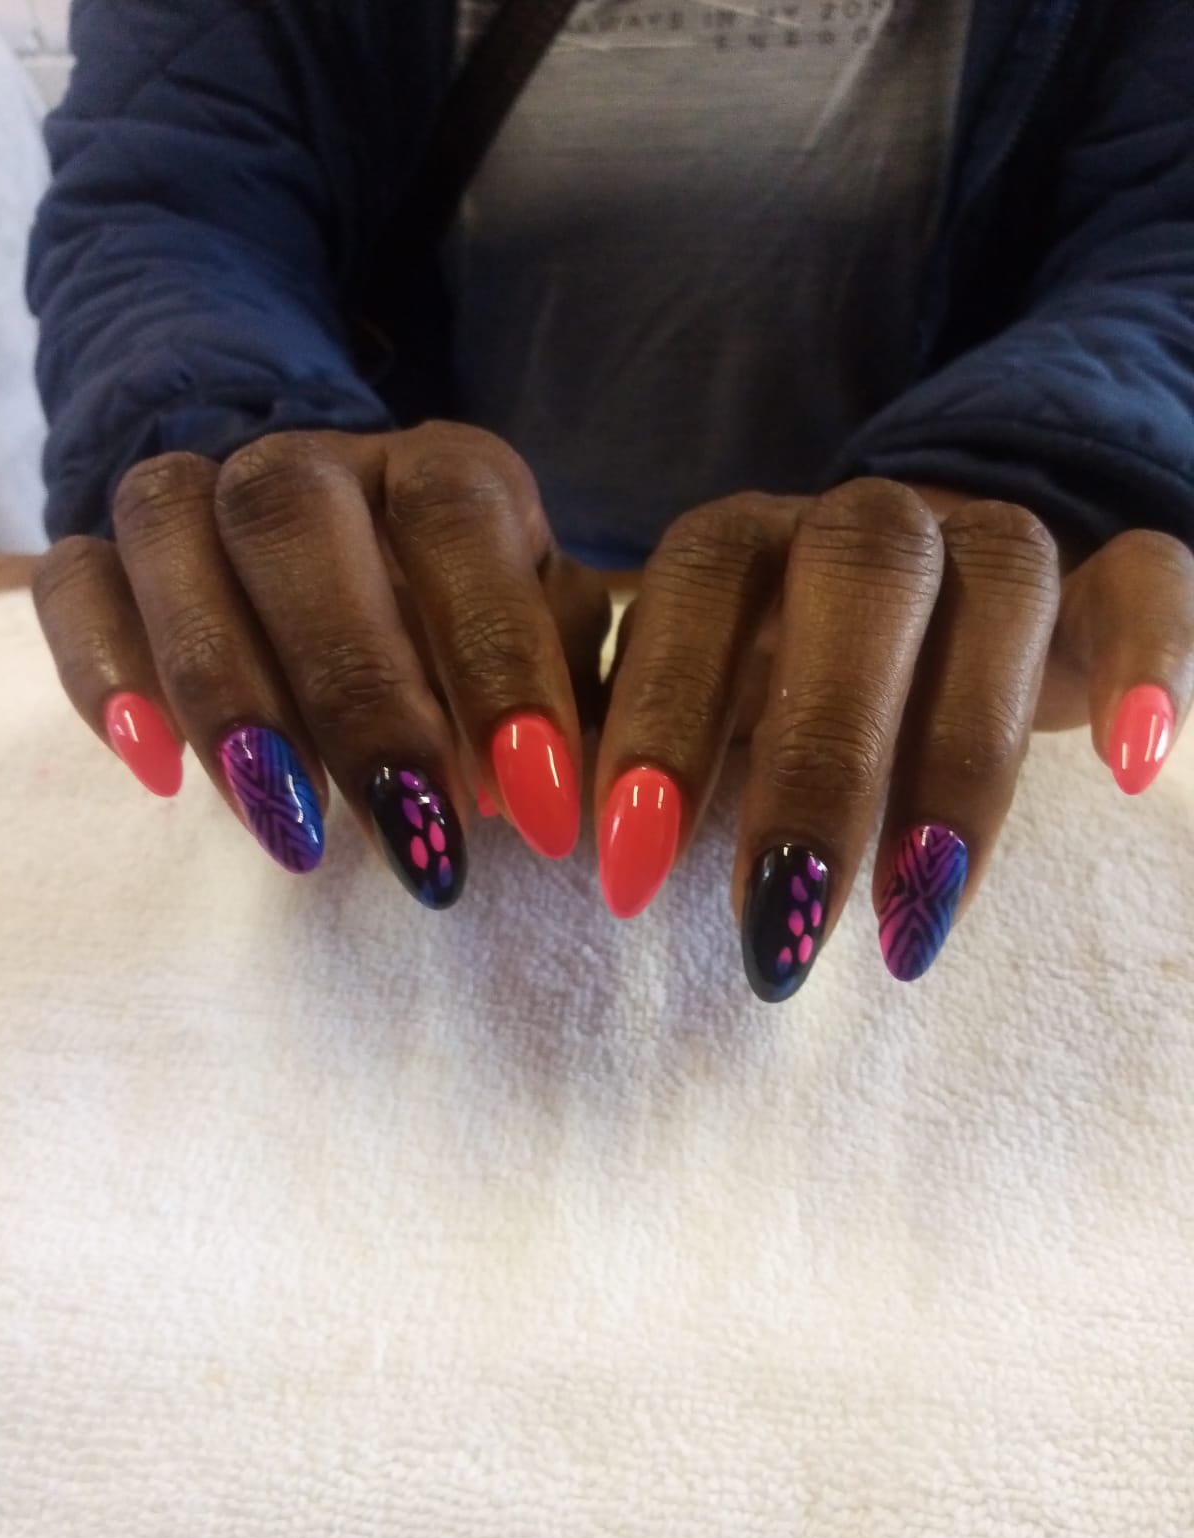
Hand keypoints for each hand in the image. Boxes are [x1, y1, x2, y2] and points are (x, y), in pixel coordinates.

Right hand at [32, 424, 609, 903]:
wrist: (359, 572)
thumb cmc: (473, 638)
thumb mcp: (542, 654)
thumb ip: (556, 702)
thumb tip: (556, 801)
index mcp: (443, 468)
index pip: (458, 520)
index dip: (497, 663)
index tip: (539, 812)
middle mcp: (316, 458)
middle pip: (295, 515)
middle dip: (356, 691)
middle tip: (411, 836)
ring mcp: (203, 493)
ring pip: (171, 526)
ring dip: (225, 686)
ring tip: (292, 827)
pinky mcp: (113, 553)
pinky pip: (77, 580)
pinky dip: (106, 670)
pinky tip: (158, 771)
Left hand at [596, 479, 1193, 996]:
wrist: (920, 620)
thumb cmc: (766, 705)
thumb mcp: (682, 721)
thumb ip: (606, 743)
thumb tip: (495, 813)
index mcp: (743, 544)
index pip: (692, 586)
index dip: (658, 718)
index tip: (620, 874)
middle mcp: (866, 525)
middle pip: (853, 582)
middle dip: (813, 761)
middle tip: (774, 927)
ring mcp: (992, 539)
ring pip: (1001, 587)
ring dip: (959, 759)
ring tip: (912, 926)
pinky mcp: (1105, 578)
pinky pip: (1147, 580)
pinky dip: (1147, 659)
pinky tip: (1129, 766)